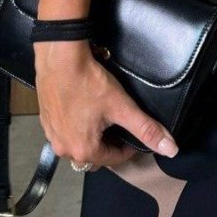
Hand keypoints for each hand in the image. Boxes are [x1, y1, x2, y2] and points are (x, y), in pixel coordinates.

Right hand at [34, 40, 179, 170]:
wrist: (60, 57)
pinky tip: (86, 108)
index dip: (131, 146)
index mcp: (83, 151)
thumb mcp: (123, 107)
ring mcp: (52, 135)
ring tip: (104, 114)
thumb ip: (147, 130)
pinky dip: (78, 125)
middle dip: (111, 142)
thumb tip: (170, 149)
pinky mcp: (45, 120)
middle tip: (121, 121)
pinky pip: (67, 131)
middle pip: (97, 154)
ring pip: (80, 143)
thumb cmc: (89, 82)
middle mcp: (63, 149)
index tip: (137, 130)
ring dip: (94, 135)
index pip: (115, 159)